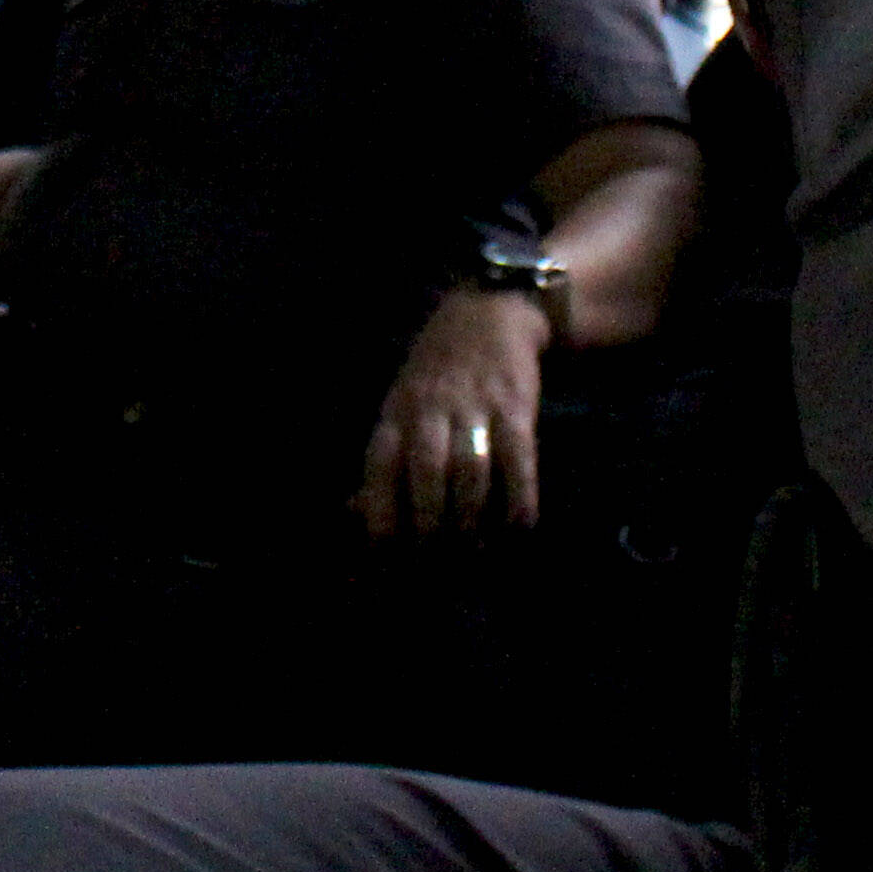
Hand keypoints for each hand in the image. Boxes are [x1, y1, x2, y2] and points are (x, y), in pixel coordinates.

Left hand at [357, 286, 547, 534]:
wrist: (489, 310)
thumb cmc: (436, 372)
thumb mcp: (398, 403)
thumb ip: (384, 458)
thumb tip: (353, 511)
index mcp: (396, 413)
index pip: (379, 467)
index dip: (380, 512)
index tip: (385, 553)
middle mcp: (430, 410)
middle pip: (425, 474)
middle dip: (429, 524)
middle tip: (436, 561)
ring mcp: (475, 407)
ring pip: (470, 471)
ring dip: (471, 518)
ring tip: (473, 550)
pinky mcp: (515, 407)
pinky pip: (518, 458)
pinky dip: (518, 497)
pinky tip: (519, 526)